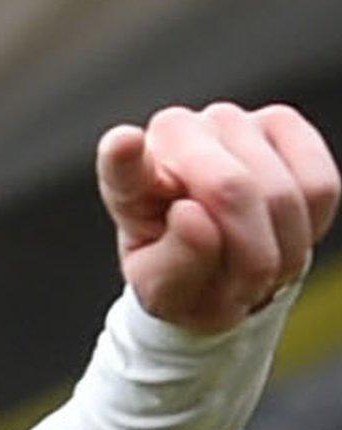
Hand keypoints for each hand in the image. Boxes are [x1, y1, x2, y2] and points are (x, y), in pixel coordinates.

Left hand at [99, 103, 338, 333]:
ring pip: (281, 193)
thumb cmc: (183, 274)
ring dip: (281, 252)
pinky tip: (282, 236)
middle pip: (232, 189)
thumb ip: (174, 266)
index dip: (123, 156)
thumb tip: (193, 214)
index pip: (122, 167)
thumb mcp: (166, 294)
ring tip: (257, 267)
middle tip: (243, 289)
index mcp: (128, 185)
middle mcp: (174, 137)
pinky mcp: (279, 123)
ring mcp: (227, 122)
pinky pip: (319, 186)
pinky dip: (309, 228)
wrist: (222, 265)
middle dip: (250, 254)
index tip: (122, 144)